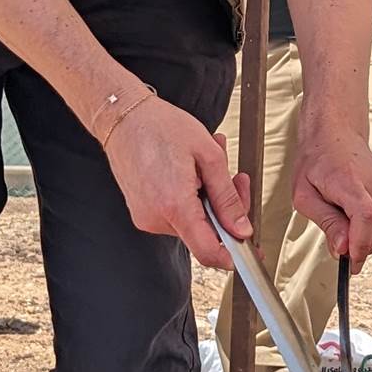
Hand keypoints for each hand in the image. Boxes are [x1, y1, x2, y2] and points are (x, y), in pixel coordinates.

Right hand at [100, 91, 253, 266]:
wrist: (123, 117)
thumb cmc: (160, 126)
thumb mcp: (208, 155)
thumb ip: (227, 197)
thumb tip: (241, 229)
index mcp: (174, 205)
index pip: (208, 252)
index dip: (233, 255)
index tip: (248, 249)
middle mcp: (156, 218)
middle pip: (205, 234)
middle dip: (225, 208)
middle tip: (234, 178)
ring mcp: (146, 217)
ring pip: (193, 223)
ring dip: (208, 197)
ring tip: (204, 165)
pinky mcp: (142, 213)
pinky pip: (176, 214)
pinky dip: (190, 197)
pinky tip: (190, 172)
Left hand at [292, 137, 371, 266]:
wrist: (337, 136)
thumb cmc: (318, 162)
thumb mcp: (305, 196)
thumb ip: (326, 223)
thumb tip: (342, 249)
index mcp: (350, 181)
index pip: (366, 218)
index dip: (359, 246)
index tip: (349, 263)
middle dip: (354, 244)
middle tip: (334, 235)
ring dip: (358, 232)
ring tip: (341, 210)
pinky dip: (366, 224)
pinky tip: (353, 207)